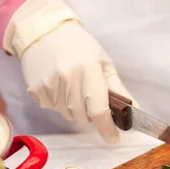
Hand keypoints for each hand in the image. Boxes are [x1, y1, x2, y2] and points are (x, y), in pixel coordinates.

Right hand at [3, 0, 137, 143]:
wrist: (43, 30)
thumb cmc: (79, 45)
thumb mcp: (103, 62)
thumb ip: (117, 88)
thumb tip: (133, 109)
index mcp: (88, 71)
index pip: (98, 110)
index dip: (107, 128)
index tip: (113, 139)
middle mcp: (67, 80)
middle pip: (83, 117)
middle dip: (91, 115)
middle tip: (91, 98)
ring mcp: (49, 86)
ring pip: (68, 115)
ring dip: (75, 109)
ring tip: (73, 87)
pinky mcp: (35, 90)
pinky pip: (53, 109)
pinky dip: (60, 103)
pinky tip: (59, 85)